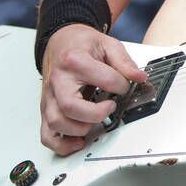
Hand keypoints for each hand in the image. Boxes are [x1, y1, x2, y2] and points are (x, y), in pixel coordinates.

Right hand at [40, 24, 147, 155]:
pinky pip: (46, 135)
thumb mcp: (106, 44)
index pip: (103, 79)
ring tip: (95, 123)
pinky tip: (77, 142)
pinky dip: (61, 144)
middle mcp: (58, 80)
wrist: (60, 41)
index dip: (121, 85)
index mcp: (74, 60)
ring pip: (57, 122)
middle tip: (110, 107)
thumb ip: (124, 61)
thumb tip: (138, 77)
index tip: (124, 86)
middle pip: (71, 107)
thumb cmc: (80, 44)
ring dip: (80, 129)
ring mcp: (50, 96)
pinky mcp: (47, 108)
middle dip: (96, 114)